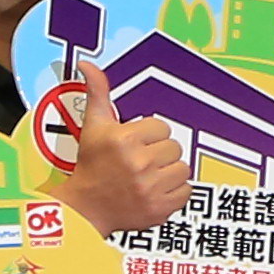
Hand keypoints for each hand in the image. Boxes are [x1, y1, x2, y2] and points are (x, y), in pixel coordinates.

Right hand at [53, 85, 194, 234]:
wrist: (86, 207)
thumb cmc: (92, 166)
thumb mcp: (94, 126)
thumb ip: (98, 93)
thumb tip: (89, 65)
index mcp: (125, 140)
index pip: (162, 127)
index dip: (149, 135)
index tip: (135, 144)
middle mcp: (139, 163)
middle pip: (174, 147)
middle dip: (159, 153)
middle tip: (140, 161)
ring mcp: (151, 187)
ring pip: (183, 168)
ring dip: (169, 172)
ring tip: (149, 175)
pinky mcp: (161, 208)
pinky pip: (187, 191)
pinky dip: (175, 192)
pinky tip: (156, 190)